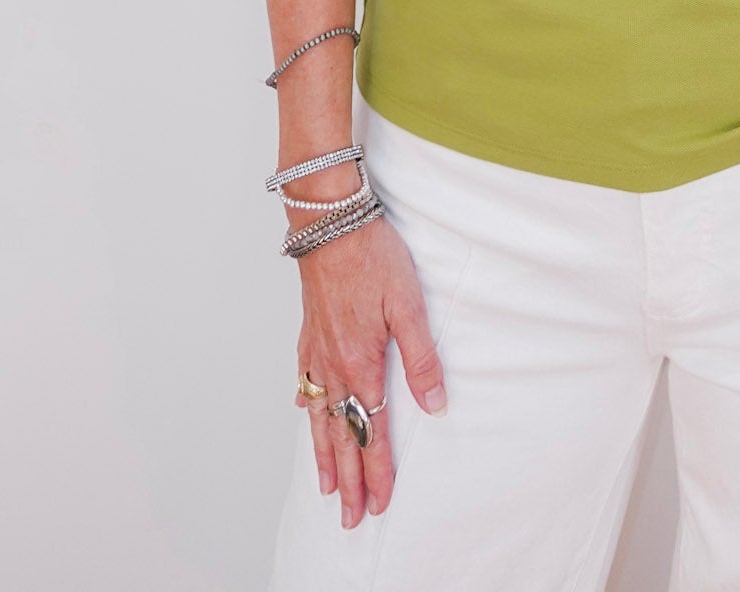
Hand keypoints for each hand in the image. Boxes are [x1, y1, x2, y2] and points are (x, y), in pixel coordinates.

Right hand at [294, 211, 449, 527]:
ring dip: (325, 455)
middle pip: (341, 436)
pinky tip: (307, 416)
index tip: (378, 504)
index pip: (371, 432)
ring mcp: (317, 350)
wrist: (330, 222)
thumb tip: (433, 406)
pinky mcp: (309, 332)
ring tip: (326, 487)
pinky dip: (307, 406)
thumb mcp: (408, 305)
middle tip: (350, 518)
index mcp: (362, 364)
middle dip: (348, 480)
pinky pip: (306, 381)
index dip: (376, 471)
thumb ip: (421, 359)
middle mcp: (334, 366)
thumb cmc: (372, 256)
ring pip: (320, 417)